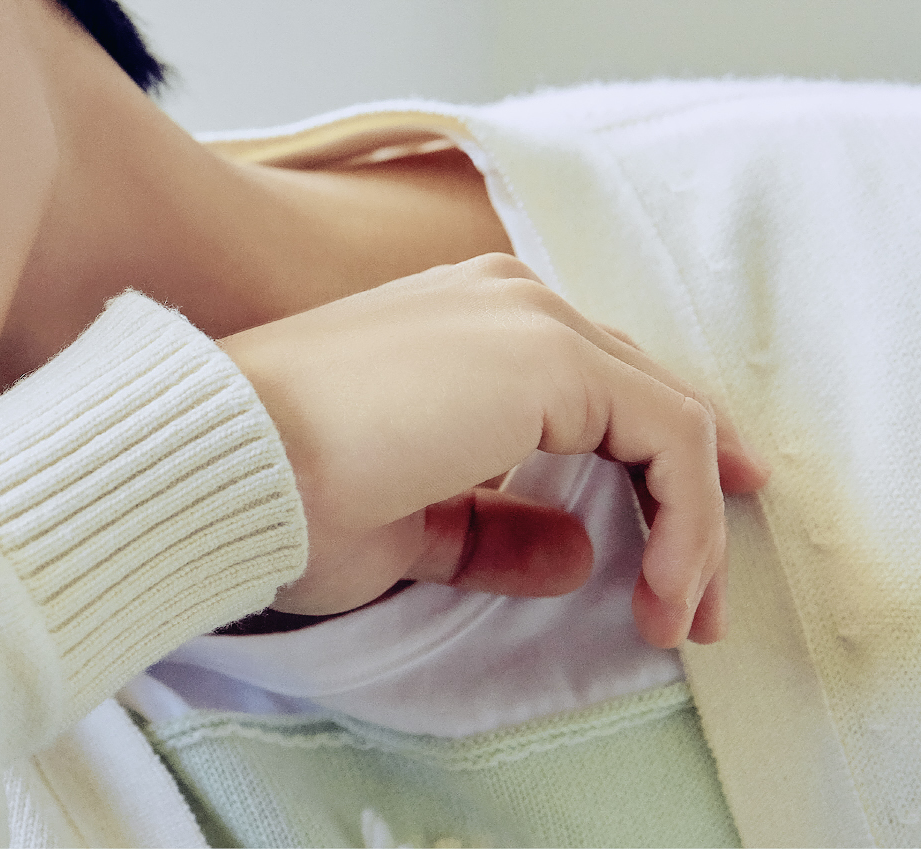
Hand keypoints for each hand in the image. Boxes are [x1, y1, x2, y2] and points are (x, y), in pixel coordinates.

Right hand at [217, 255, 770, 647]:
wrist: (227, 462)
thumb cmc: (280, 495)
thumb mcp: (406, 525)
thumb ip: (492, 528)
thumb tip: (578, 553)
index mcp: (460, 323)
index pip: (591, 387)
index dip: (648, 473)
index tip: (674, 561)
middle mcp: (504, 300)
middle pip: (641, 397)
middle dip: (687, 507)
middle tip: (694, 606)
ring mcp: (531, 319)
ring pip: (670, 420)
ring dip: (694, 529)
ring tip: (682, 620)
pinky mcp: (555, 358)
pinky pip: (673, 440)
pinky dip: (688, 524)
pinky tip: (661, 593)